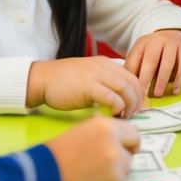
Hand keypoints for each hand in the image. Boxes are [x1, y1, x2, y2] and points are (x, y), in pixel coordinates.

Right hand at [26, 57, 143, 116]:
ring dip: (129, 105)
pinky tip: (114, 115)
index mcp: (105, 64)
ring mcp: (96, 76)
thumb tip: (119, 100)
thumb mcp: (88, 76)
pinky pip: (111, 97)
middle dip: (137, 100)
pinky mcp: (88, 87)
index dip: (138, 93)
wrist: (42, 79)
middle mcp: (104, 67)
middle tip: (135, 115)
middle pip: (132, 82)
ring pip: (125, 89)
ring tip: (125, 117)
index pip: (131, 76)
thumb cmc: (62, 82)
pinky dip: (117, 108)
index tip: (138, 107)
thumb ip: (103, 83)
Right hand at [45, 117, 141, 180]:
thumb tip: (118, 135)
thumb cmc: (57, 155)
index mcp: (105, 126)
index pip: (132, 132)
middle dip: (124, 156)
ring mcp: (116, 164)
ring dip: (116, 172)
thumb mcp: (80, 132)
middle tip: (107, 163)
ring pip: (127, 168)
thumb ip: (102, 133)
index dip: (127, 141)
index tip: (122, 147)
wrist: (43, 179)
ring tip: (94, 175)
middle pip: (132, 150)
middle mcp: (114, 143)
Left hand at [125, 29, 180, 96]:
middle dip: (146, 78)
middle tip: (143, 94)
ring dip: (162, 80)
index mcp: (143, 42)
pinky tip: (175, 90)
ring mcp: (173, 44)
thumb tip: (129, 87)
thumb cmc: (154, 51)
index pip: (134, 58)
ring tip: (158, 94)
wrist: (174, 34)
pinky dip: (179, 80)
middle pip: (151, 60)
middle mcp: (158, 41)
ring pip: (168, 63)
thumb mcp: (142, 53)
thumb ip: (135, 67)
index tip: (131, 90)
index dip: (132, 74)